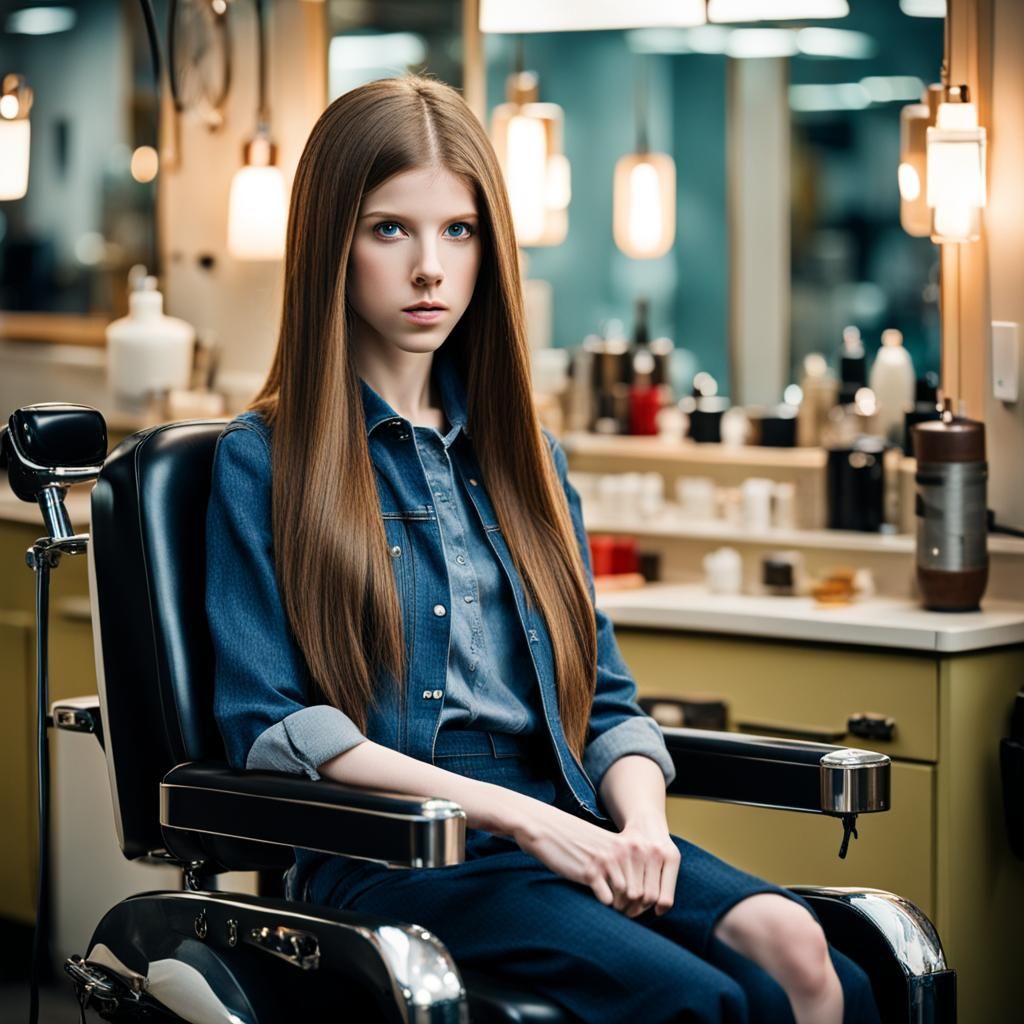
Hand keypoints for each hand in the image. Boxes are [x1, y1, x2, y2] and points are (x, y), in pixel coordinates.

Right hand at [509, 799, 679, 916]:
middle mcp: (620, 852)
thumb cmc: (574, 840)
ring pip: (625, 897)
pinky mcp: (589, 872)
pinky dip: (604, 906)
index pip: (649, 879)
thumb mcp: (602, 844)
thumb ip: (621, 860)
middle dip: (633, 906)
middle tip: (623, 912)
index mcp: (626, 844)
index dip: (644, 897)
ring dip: (620, 908)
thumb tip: (636, 890)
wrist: (546, 828)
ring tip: (612, 909)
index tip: (635, 905)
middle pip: (640, 892)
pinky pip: (607, 900)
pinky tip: (596, 901)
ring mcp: (605, 862)